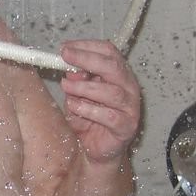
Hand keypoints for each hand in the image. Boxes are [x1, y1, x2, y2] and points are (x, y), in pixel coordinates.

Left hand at [59, 40, 141, 162]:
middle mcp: (128, 87)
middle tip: (66, 57)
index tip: (66, 47)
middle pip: (113, 66)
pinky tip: (75, 107)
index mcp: (118, 74)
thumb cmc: (88, 118)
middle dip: (87, 59)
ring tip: (66, 87)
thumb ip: (75, 81)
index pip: (108, 51)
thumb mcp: (76, 95)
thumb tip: (70, 71)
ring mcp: (130, 107)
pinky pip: (109, 116)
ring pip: (111, 91)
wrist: (95, 149)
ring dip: (84, 87)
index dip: (87, 46)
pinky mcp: (126, 126)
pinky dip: (89, 110)